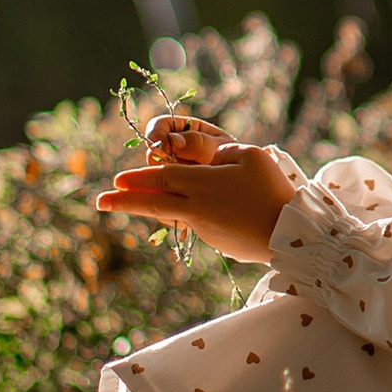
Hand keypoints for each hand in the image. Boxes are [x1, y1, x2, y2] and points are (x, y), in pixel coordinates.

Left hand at [96, 112, 294, 260]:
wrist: (291, 233)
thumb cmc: (272, 189)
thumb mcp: (249, 155)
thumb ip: (218, 151)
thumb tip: (197, 156)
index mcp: (202, 184)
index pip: (162, 177)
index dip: (137, 178)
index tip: (115, 181)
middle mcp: (196, 207)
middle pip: (153, 202)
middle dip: (124, 202)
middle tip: (100, 202)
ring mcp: (203, 227)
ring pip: (171, 213)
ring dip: (150, 207)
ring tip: (130, 203)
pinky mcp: (215, 240)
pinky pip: (195, 221)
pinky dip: (186, 213)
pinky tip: (195, 209)